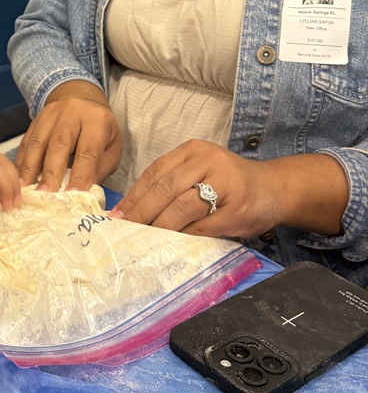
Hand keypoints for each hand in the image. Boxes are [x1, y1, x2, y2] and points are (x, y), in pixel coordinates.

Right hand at [15, 91, 121, 191]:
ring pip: (38, 142)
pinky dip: (21, 161)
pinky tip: (18, 178)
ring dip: (30, 168)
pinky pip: (26, 142)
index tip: (73, 195)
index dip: (80, 174)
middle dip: (51, 173)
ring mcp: (51, 115)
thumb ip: (100, 169)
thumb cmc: (101, 131)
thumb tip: (84, 193)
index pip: (88, 151)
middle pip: (59, 144)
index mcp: (96, 121)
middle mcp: (72, 114)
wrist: (84, 101)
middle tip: (45, 195)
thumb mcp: (112, 148)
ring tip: (25, 189)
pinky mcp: (35, 120)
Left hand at [111, 139, 283, 238]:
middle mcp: (208, 161)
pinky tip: (173, 242)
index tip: (116, 215)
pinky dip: (185, 235)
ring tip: (144, 238)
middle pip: (165, 188)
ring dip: (160, 225)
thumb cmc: (229, 183)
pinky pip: (203, 226)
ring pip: (182, 206)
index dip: (133, 196)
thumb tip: (131, 211)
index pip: (154, 173)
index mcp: (192, 151)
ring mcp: (225, 184)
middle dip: (141, 212)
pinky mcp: (237, 209)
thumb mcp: (199, 172)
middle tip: (124, 229)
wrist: (275, 189)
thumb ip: (171, 184)